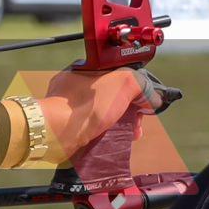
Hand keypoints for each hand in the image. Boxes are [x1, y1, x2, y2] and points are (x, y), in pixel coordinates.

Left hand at [32, 67, 157, 159]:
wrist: (57, 133)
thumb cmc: (87, 105)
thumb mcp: (122, 83)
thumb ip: (141, 84)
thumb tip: (152, 97)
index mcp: (85, 68)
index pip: (116, 72)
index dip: (134, 86)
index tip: (144, 100)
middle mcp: (76, 85)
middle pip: (113, 94)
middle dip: (131, 108)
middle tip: (139, 122)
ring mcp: (70, 107)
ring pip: (104, 112)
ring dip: (122, 122)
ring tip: (133, 134)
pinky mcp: (69, 126)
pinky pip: (94, 126)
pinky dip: (108, 132)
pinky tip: (118, 139)